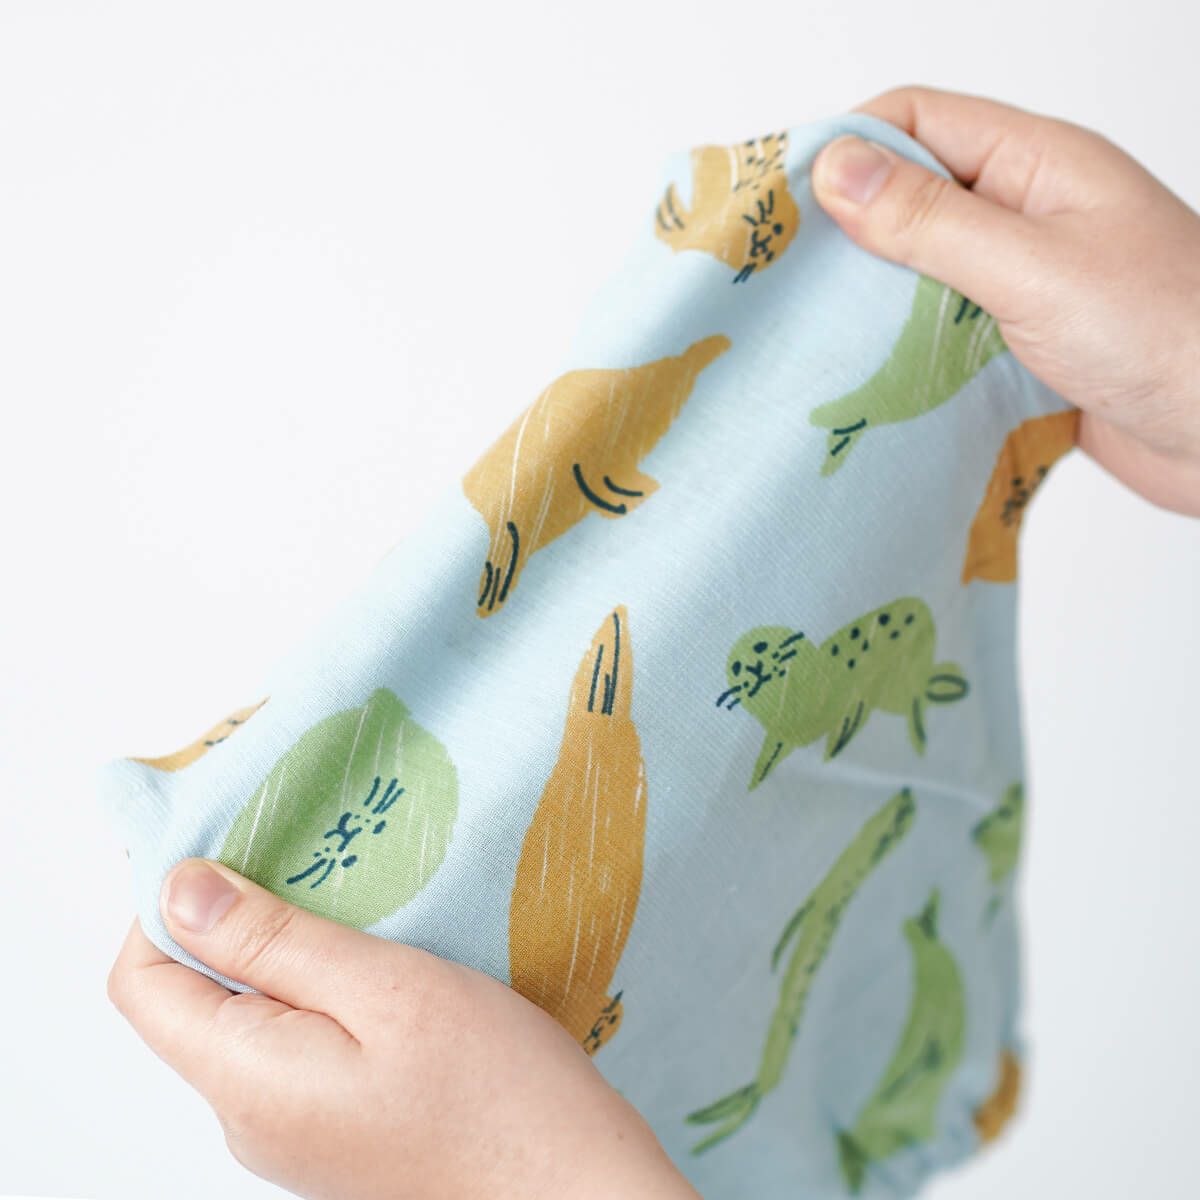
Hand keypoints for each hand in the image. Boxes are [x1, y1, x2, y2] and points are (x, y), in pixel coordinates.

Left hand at [107, 859, 698, 1199]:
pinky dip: (326, 990)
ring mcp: (292, 1130)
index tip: (236, 848)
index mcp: (245, 1080)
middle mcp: (249, 1115)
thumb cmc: (497, 1092)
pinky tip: (390, 966)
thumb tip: (176, 891)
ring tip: (368, 912)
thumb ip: (273, 941)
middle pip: (198, 997)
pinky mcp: (334, 1128)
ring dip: (294, 952)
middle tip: (322, 864)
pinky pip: (298, 1043)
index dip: (167, 904)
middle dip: (243, 919)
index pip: (141, 983)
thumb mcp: (385, 987)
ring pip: (254, 1016)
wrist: (573, 1191)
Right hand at [811, 85, 1199, 515]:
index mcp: (1036, 164)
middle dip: (843, 228)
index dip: (842, 146)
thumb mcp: (1034, 268)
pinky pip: (941, 334)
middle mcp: (1025, 214)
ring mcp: (1023, 283)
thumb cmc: (1166, 333)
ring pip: (919, 272)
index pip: (915, 121)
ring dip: (869, 298)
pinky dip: (901, 350)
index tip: (776, 198)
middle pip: (909, 195)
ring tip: (808, 328)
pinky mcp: (1019, 347)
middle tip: (777, 273)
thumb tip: (837, 169)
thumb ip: (932, 221)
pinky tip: (865, 375)